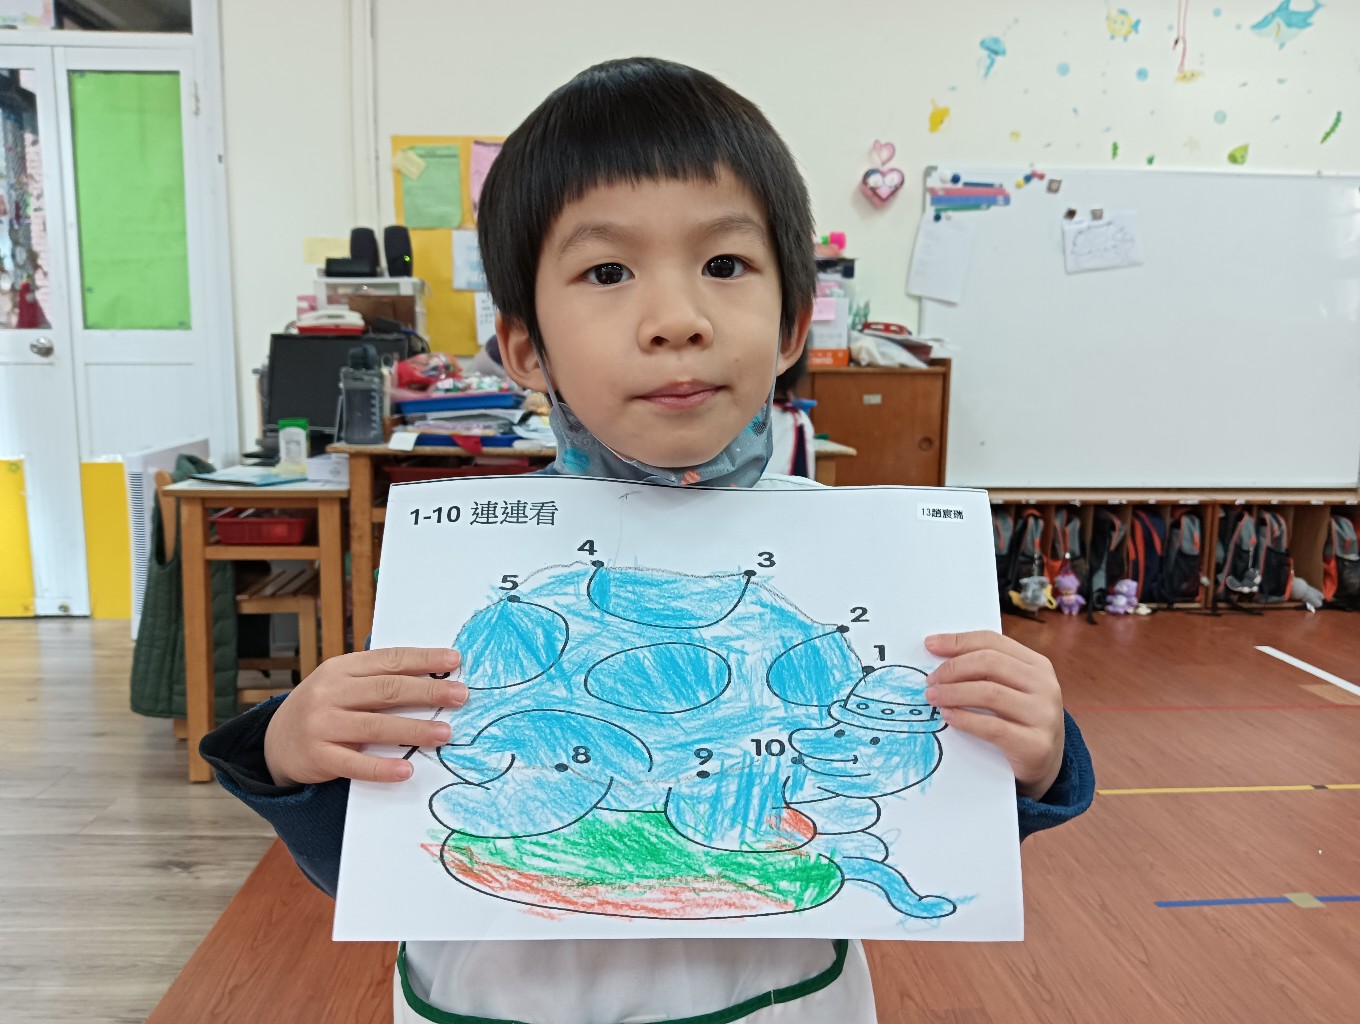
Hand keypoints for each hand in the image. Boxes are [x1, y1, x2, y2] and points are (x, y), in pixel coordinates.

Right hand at [263, 647, 467, 787]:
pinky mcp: (318, 756)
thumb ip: (378, 678)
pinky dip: (382, 768)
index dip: (423, 659)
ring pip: (375, 726)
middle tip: (460, 696)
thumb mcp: (342, 683)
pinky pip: (355, 764)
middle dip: (428, 691)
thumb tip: (433, 674)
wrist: (275, 741)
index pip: (388, 660)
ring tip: (444, 733)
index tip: (454, 660)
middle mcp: (330, 693)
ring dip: (414, 729)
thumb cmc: (324, 708)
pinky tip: (407, 770)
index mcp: (341, 669)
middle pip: (387, 690)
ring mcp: (322, 725)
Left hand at [923, 631, 1064, 799]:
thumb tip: (939, 653)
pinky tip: (948, 716)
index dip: (958, 641)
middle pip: (989, 663)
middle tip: (930, 680)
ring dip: (954, 693)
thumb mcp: (1012, 690)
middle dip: (953, 669)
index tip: (930, 645)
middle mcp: (1045, 686)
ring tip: (933, 697)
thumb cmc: (1020, 722)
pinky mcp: (1036, 745)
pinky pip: (992, 727)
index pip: (993, 641)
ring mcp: (1043, 715)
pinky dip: (965, 719)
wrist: (1048, 767)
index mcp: (1038, 665)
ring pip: (990, 692)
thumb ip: (985, 671)